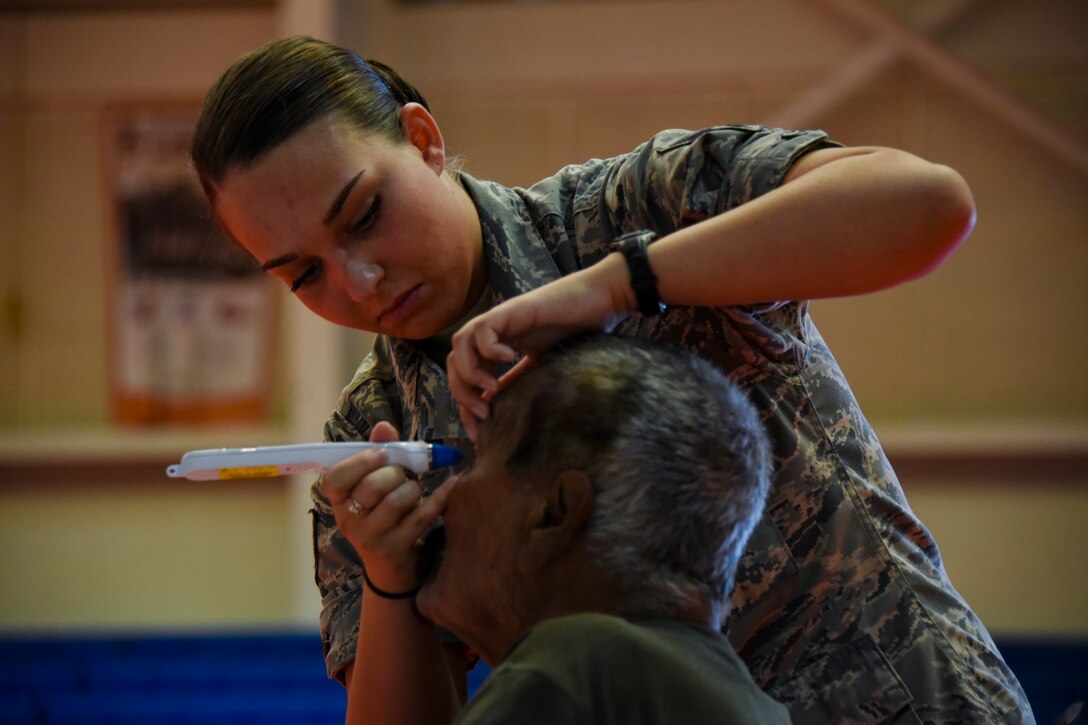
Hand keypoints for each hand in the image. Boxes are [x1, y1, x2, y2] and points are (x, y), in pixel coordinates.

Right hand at [321, 422, 454, 592]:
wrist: (388, 568)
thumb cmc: (381, 515)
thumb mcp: (372, 486)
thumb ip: (376, 454)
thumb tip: (383, 426)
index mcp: (338, 501)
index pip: (334, 479)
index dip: (359, 462)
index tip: (381, 454)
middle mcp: (349, 521)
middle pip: (373, 485)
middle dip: (396, 473)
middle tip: (403, 476)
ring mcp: (371, 538)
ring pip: (398, 500)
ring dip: (414, 488)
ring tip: (415, 491)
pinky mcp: (396, 549)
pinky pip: (422, 516)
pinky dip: (440, 497)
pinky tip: (451, 484)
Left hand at [447, 257, 632, 439]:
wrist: (600, 300)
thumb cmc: (579, 331)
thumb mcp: (544, 366)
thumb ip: (521, 382)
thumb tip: (505, 415)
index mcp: (498, 349)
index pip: (466, 377)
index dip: (465, 405)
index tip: (477, 432)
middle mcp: (494, 335)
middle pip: (454, 362)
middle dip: (462, 392)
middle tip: (484, 412)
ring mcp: (500, 321)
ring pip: (460, 344)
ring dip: (470, 372)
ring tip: (493, 388)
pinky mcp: (511, 310)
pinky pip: (483, 329)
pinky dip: (488, 348)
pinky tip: (509, 358)